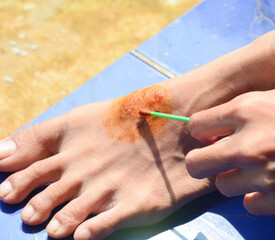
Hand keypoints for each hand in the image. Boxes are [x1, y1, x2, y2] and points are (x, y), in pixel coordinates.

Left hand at [0, 85, 212, 239]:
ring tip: (51, 229)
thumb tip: (8, 151)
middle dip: (30, 202)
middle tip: (25, 213)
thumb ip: (54, 133)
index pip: (31, 150)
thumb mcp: (93, 113)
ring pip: (69, 212)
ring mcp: (108, 185)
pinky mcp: (135, 204)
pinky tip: (80, 238)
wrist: (185, 118)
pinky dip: (87, 234)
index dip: (13, 169)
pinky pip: (103, 226)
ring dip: (56, 222)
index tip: (4, 183)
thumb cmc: (140, 114)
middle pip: (44, 187)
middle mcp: (85, 162)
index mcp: (75, 135)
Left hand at [185, 83, 274, 214]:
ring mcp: (264, 176)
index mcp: (247, 110)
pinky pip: (250, 204)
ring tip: (258, 168)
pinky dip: (259, 196)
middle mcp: (249, 145)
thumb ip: (247, 109)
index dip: (204, 131)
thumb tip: (221, 124)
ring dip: (235, 178)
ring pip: (223, 186)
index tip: (212, 135)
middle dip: (205, 160)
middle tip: (221, 158)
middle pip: (197, 164)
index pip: (196, 126)